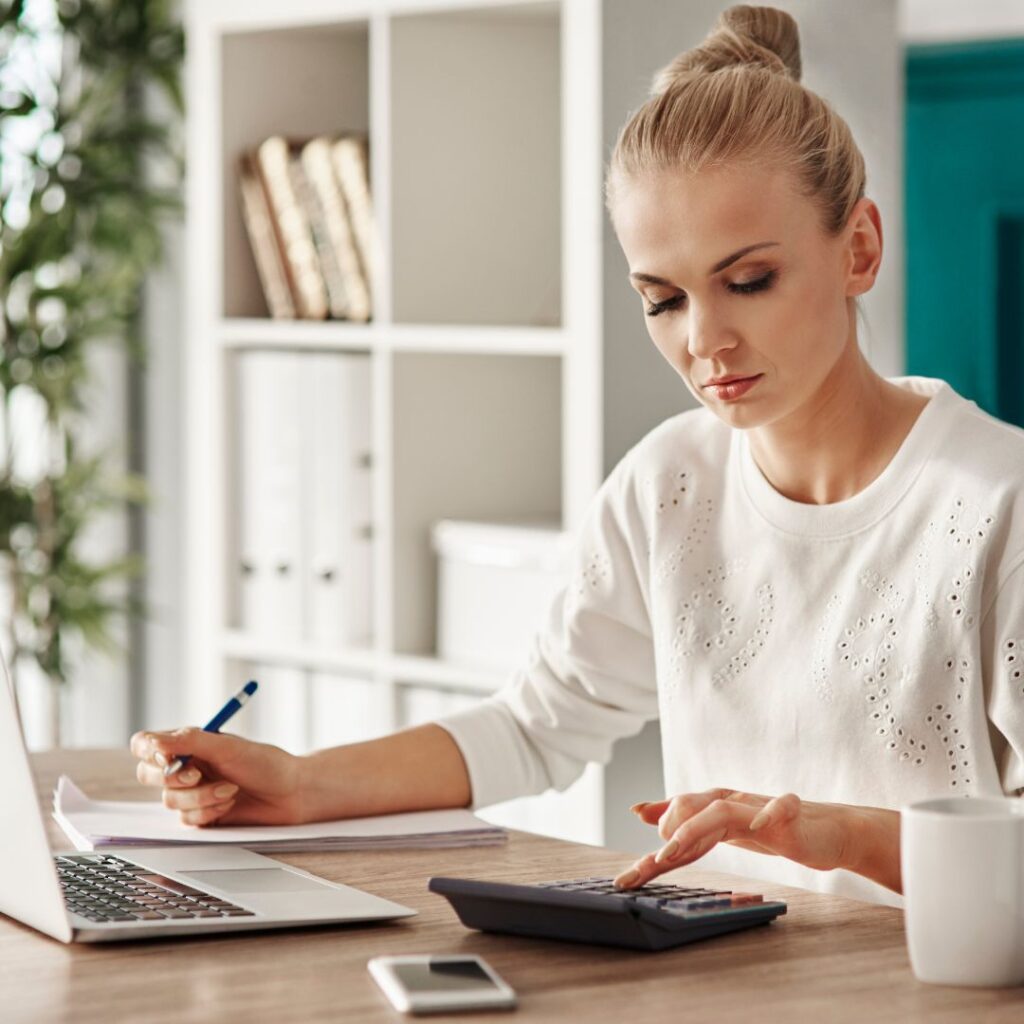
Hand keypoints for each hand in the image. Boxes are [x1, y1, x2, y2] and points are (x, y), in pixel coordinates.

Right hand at [130, 727, 305, 827]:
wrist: (290, 793)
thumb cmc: (265, 763)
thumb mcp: (228, 746)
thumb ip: (190, 741)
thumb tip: (153, 742)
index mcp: (189, 744)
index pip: (146, 745)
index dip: (148, 751)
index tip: (166, 756)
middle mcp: (185, 767)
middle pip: (148, 774)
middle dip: (172, 778)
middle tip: (197, 774)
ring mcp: (190, 793)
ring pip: (169, 800)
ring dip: (200, 796)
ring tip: (230, 789)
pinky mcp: (199, 816)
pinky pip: (185, 819)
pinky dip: (208, 811)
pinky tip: (229, 804)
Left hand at [612, 787, 900, 892]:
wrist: (826, 831)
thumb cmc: (771, 829)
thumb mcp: (723, 829)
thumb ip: (684, 822)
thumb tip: (641, 812)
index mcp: (715, 808)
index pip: (678, 817)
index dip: (651, 841)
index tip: (630, 871)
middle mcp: (733, 803)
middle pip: (692, 807)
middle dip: (668, 831)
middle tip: (655, 862)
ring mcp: (760, 807)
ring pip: (722, 808)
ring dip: (695, 826)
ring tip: (673, 847)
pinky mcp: (791, 813)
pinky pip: (779, 808)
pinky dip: (766, 812)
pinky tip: (755, 825)